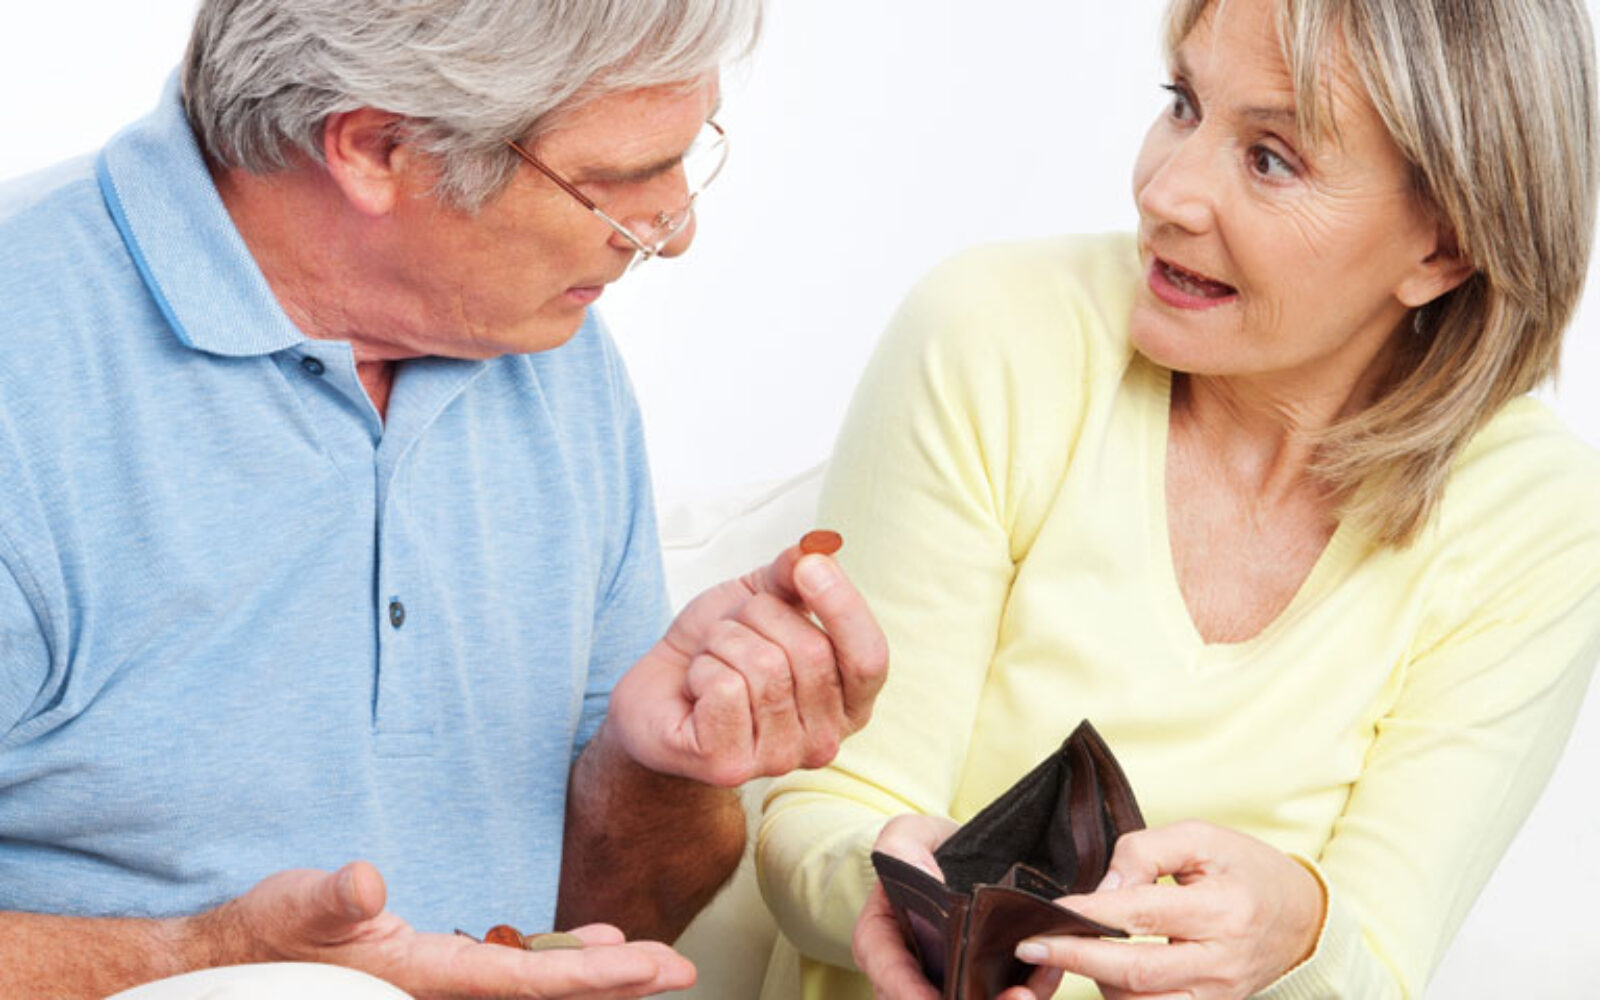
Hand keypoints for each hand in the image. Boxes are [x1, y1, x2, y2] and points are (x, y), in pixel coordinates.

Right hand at [191, 860, 694, 998]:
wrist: (224, 966)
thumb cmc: (262, 937)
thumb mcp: (292, 908)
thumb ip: (329, 899)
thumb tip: (365, 881)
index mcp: (423, 976)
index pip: (524, 984)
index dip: (593, 978)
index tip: (653, 966)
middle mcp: (440, 989)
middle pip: (543, 993)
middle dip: (615, 982)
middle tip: (680, 968)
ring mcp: (438, 984)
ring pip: (528, 986)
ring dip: (587, 973)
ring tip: (643, 958)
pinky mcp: (429, 971)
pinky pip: (504, 974)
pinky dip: (548, 961)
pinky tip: (577, 946)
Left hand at [607, 536, 887, 785]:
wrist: (657, 691)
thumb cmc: (721, 650)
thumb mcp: (760, 598)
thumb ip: (793, 574)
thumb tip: (816, 549)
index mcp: (849, 702)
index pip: (869, 656)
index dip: (843, 607)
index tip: (810, 565)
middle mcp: (824, 740)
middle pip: (810, 653)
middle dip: (759, 618)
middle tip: (734, 630)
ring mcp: (779, 759)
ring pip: (763, 667)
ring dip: (724, 644)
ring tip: (713, 660)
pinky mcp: (731, 767)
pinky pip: (723, 689)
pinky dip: (702, 670)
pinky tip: (697, 689)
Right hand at [853, 815, 1061, 999]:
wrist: (963, 854)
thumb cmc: (926, 848)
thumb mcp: (907, 835)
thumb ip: (903, 847)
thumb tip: (927, 878)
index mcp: (881, 937)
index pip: (887, 972)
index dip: (907, 992)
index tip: (936, 999)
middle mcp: (910, 970)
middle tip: (1004, 997)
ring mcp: (946, 980)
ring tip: (1025, 994)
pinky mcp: (980, 980)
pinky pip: (996, 996)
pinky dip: (1024, 992)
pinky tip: (1043, 978)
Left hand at [1014, 821, 1325, 999]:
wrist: (1301, 918)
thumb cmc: (1246, 870)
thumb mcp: (1201, 838)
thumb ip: (1146, 852)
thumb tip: (1102, 891)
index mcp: (1223, 909)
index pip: (1143, 914)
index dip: (1091, 915)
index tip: (1050, 910)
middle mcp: (1221, 960)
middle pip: (1137, 971)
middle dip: (1077, 961)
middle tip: (1031, 947)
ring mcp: (1217, 994)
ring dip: (1096, 982)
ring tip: (1068, 953)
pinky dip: (1122, 997)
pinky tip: (1100, 974)